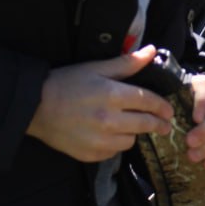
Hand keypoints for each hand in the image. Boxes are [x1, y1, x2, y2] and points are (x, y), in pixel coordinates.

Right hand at [27, 46, 175, 161]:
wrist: (35, 107)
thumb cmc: (66, 83)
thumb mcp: (96, 68)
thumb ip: (127, 63)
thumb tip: (151, 51)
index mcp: (112, 95)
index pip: (148, 102)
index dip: (162, 106)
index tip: (169, 110)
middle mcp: (109, 120)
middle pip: (145, 124)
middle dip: (159, 124)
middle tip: (164, 125)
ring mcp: (99, 140)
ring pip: (131, 141)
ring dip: (134, 133)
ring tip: (129, 126)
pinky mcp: (91, 154)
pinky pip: (114, 152)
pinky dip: (115, 144)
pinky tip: (110, 135)